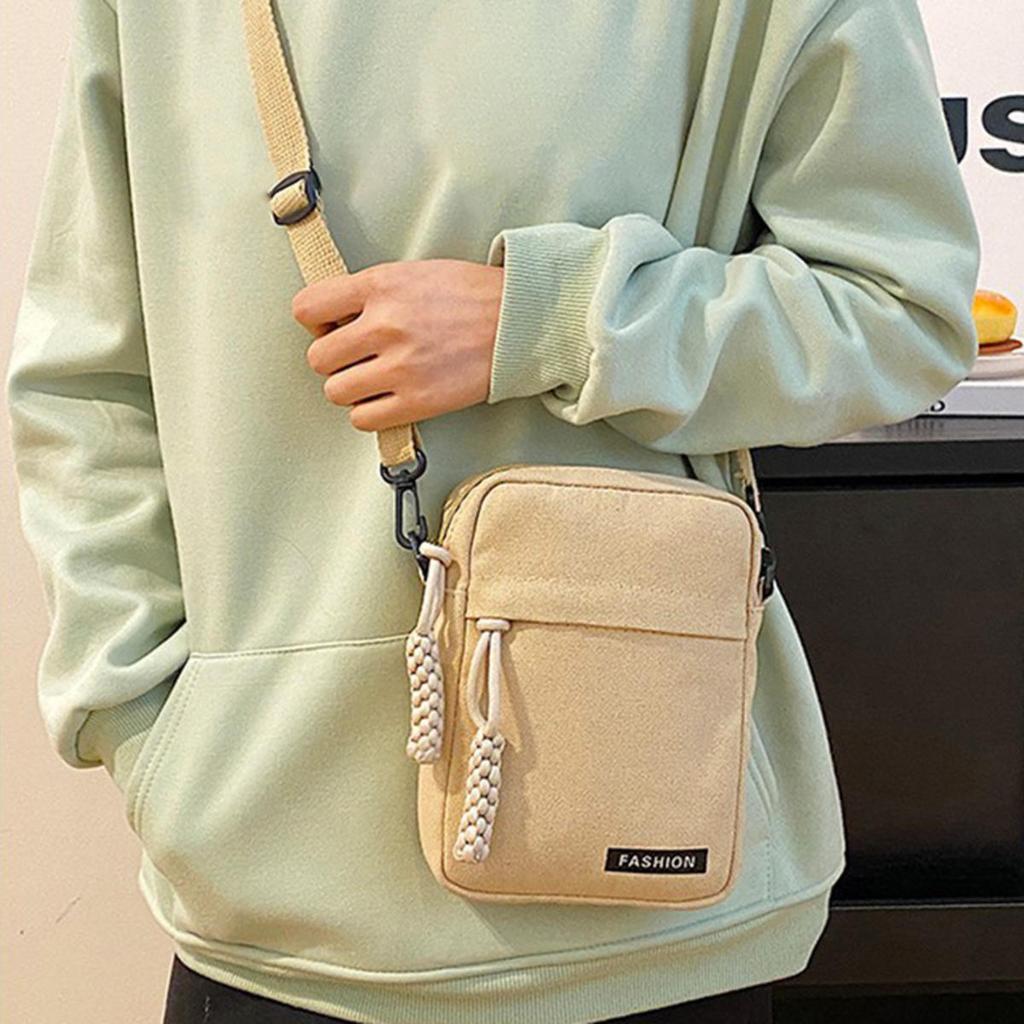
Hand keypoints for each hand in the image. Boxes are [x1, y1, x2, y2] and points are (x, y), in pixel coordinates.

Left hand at [292, 258, 502, 432]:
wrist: (520, 321)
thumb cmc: (472, 296)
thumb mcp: (412, 273)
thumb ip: (370, 293)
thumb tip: (335, 320)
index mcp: (380, 286)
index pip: (307, 309)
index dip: (315, 322)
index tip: (331, 327)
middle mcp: (385, 326)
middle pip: (319, 358)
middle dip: (334, 359)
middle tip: (357, 356)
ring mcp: (401, 367)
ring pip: (337, 392)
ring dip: (350, 389)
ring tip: (374, 379)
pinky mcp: (419, 401)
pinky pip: (364, 420)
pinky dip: (370, 413)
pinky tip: (387, 398)